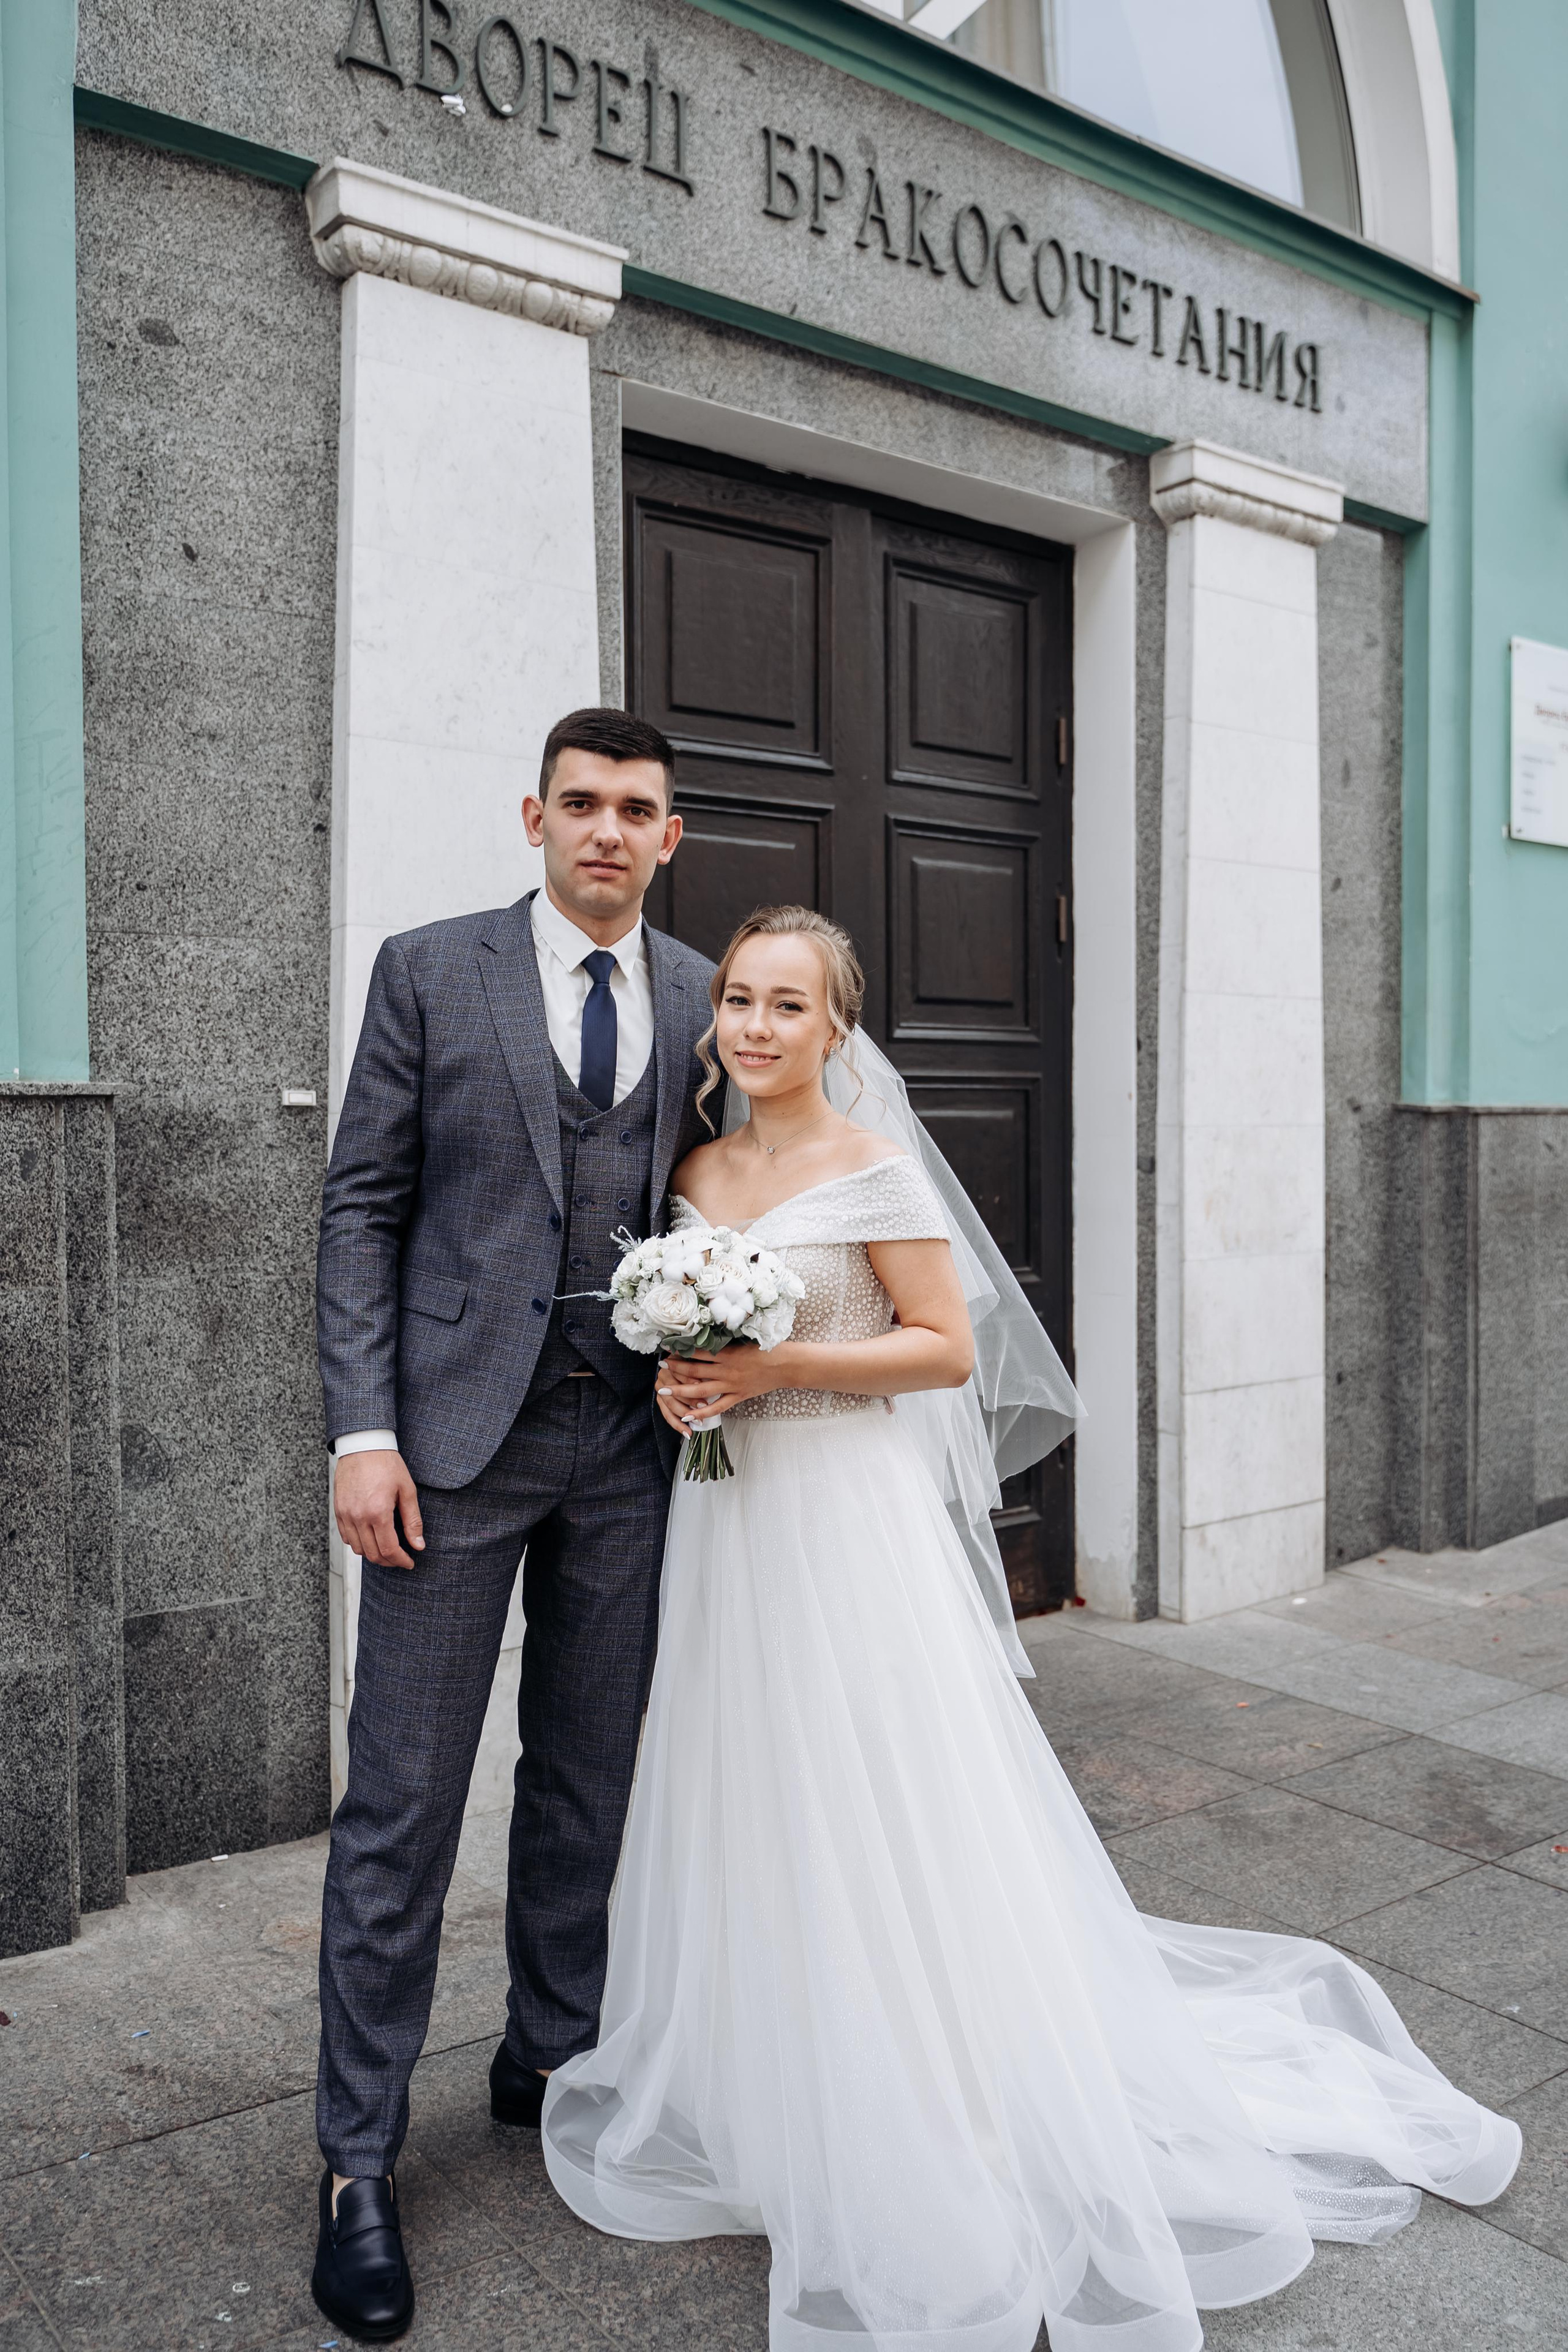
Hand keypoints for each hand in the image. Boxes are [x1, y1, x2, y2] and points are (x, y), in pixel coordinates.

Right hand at [334, 1449, 424, 1568]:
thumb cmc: (387, 1464)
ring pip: (358, 1549)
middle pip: (372, 1554)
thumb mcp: (407, 1490)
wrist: (363, 1445)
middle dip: (389, 1561)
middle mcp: (358, 1516)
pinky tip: (371, 1538)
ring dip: (373, 1554)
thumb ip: (413, 1521)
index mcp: (378, 1512)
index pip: (389, 1549)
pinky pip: (347, 1537)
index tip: (409, 1562)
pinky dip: (359, 1543)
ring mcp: (345, 1514)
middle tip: (400, 1558)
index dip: (401, 1560)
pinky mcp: (338, 1510)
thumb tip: (419, 1545)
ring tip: (387, 1549)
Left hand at [658, 1343, 792, 1422]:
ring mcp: (732, 1385)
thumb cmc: (767, 1350)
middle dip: (676, 1369)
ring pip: (701, 1390)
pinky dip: (702, 1413)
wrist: (786, 1365)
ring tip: (665, 1391)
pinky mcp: (738, 1397)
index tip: (668, 1349)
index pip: (699, 1352)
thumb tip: (705, 1341)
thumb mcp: (744, 1342)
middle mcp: (727, 1370)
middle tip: (661, 1367)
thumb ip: (726, 1344)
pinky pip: (717, 1407)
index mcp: (728, 1353)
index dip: (682, 1351)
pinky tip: (688, 1417)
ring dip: (681, 1391)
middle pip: (695, 1371)